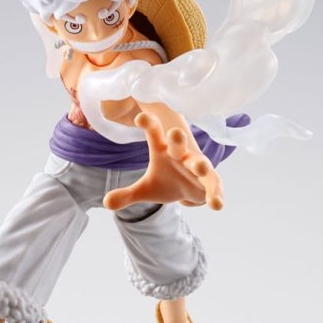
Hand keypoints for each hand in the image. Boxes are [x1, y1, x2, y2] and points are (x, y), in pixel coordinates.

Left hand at [103, 112, 223, 210]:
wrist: (189, 188)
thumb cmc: (166, 181)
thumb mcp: (145, 189)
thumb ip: (126, 194)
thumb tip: (106, 202)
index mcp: (163, 150)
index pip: (154, 134)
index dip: (149, 125)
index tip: (140, 117)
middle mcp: (181, 154)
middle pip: (179, 144)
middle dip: (178, 139)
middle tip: (175, 132)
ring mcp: (197, 166)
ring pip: (200, 163)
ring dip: (200, 165)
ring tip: (200, 167)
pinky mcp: (209, 181)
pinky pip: (213, 186)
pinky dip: (215, 194)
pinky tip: (216, 205)